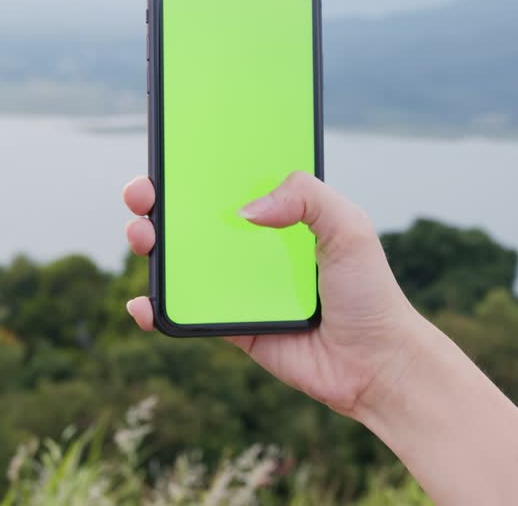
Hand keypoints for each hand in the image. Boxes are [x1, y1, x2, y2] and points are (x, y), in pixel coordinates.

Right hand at [121, 172, 425, 416]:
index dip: (199, 167)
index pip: (234, 182)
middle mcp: (257, 247)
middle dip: (161, 201)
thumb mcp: (350, 228)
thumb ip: (307, 198)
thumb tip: (246, 209)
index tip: (171, 153)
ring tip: (142, 237)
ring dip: (152, 246)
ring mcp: (240, 286)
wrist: (375, 363)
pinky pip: (185, 313)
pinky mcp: (232, 327)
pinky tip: (143, 302)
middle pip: (196, 218)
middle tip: (144, 195)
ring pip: (183, 262)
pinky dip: (157, 308)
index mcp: (284, 215)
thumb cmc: (369, 292)